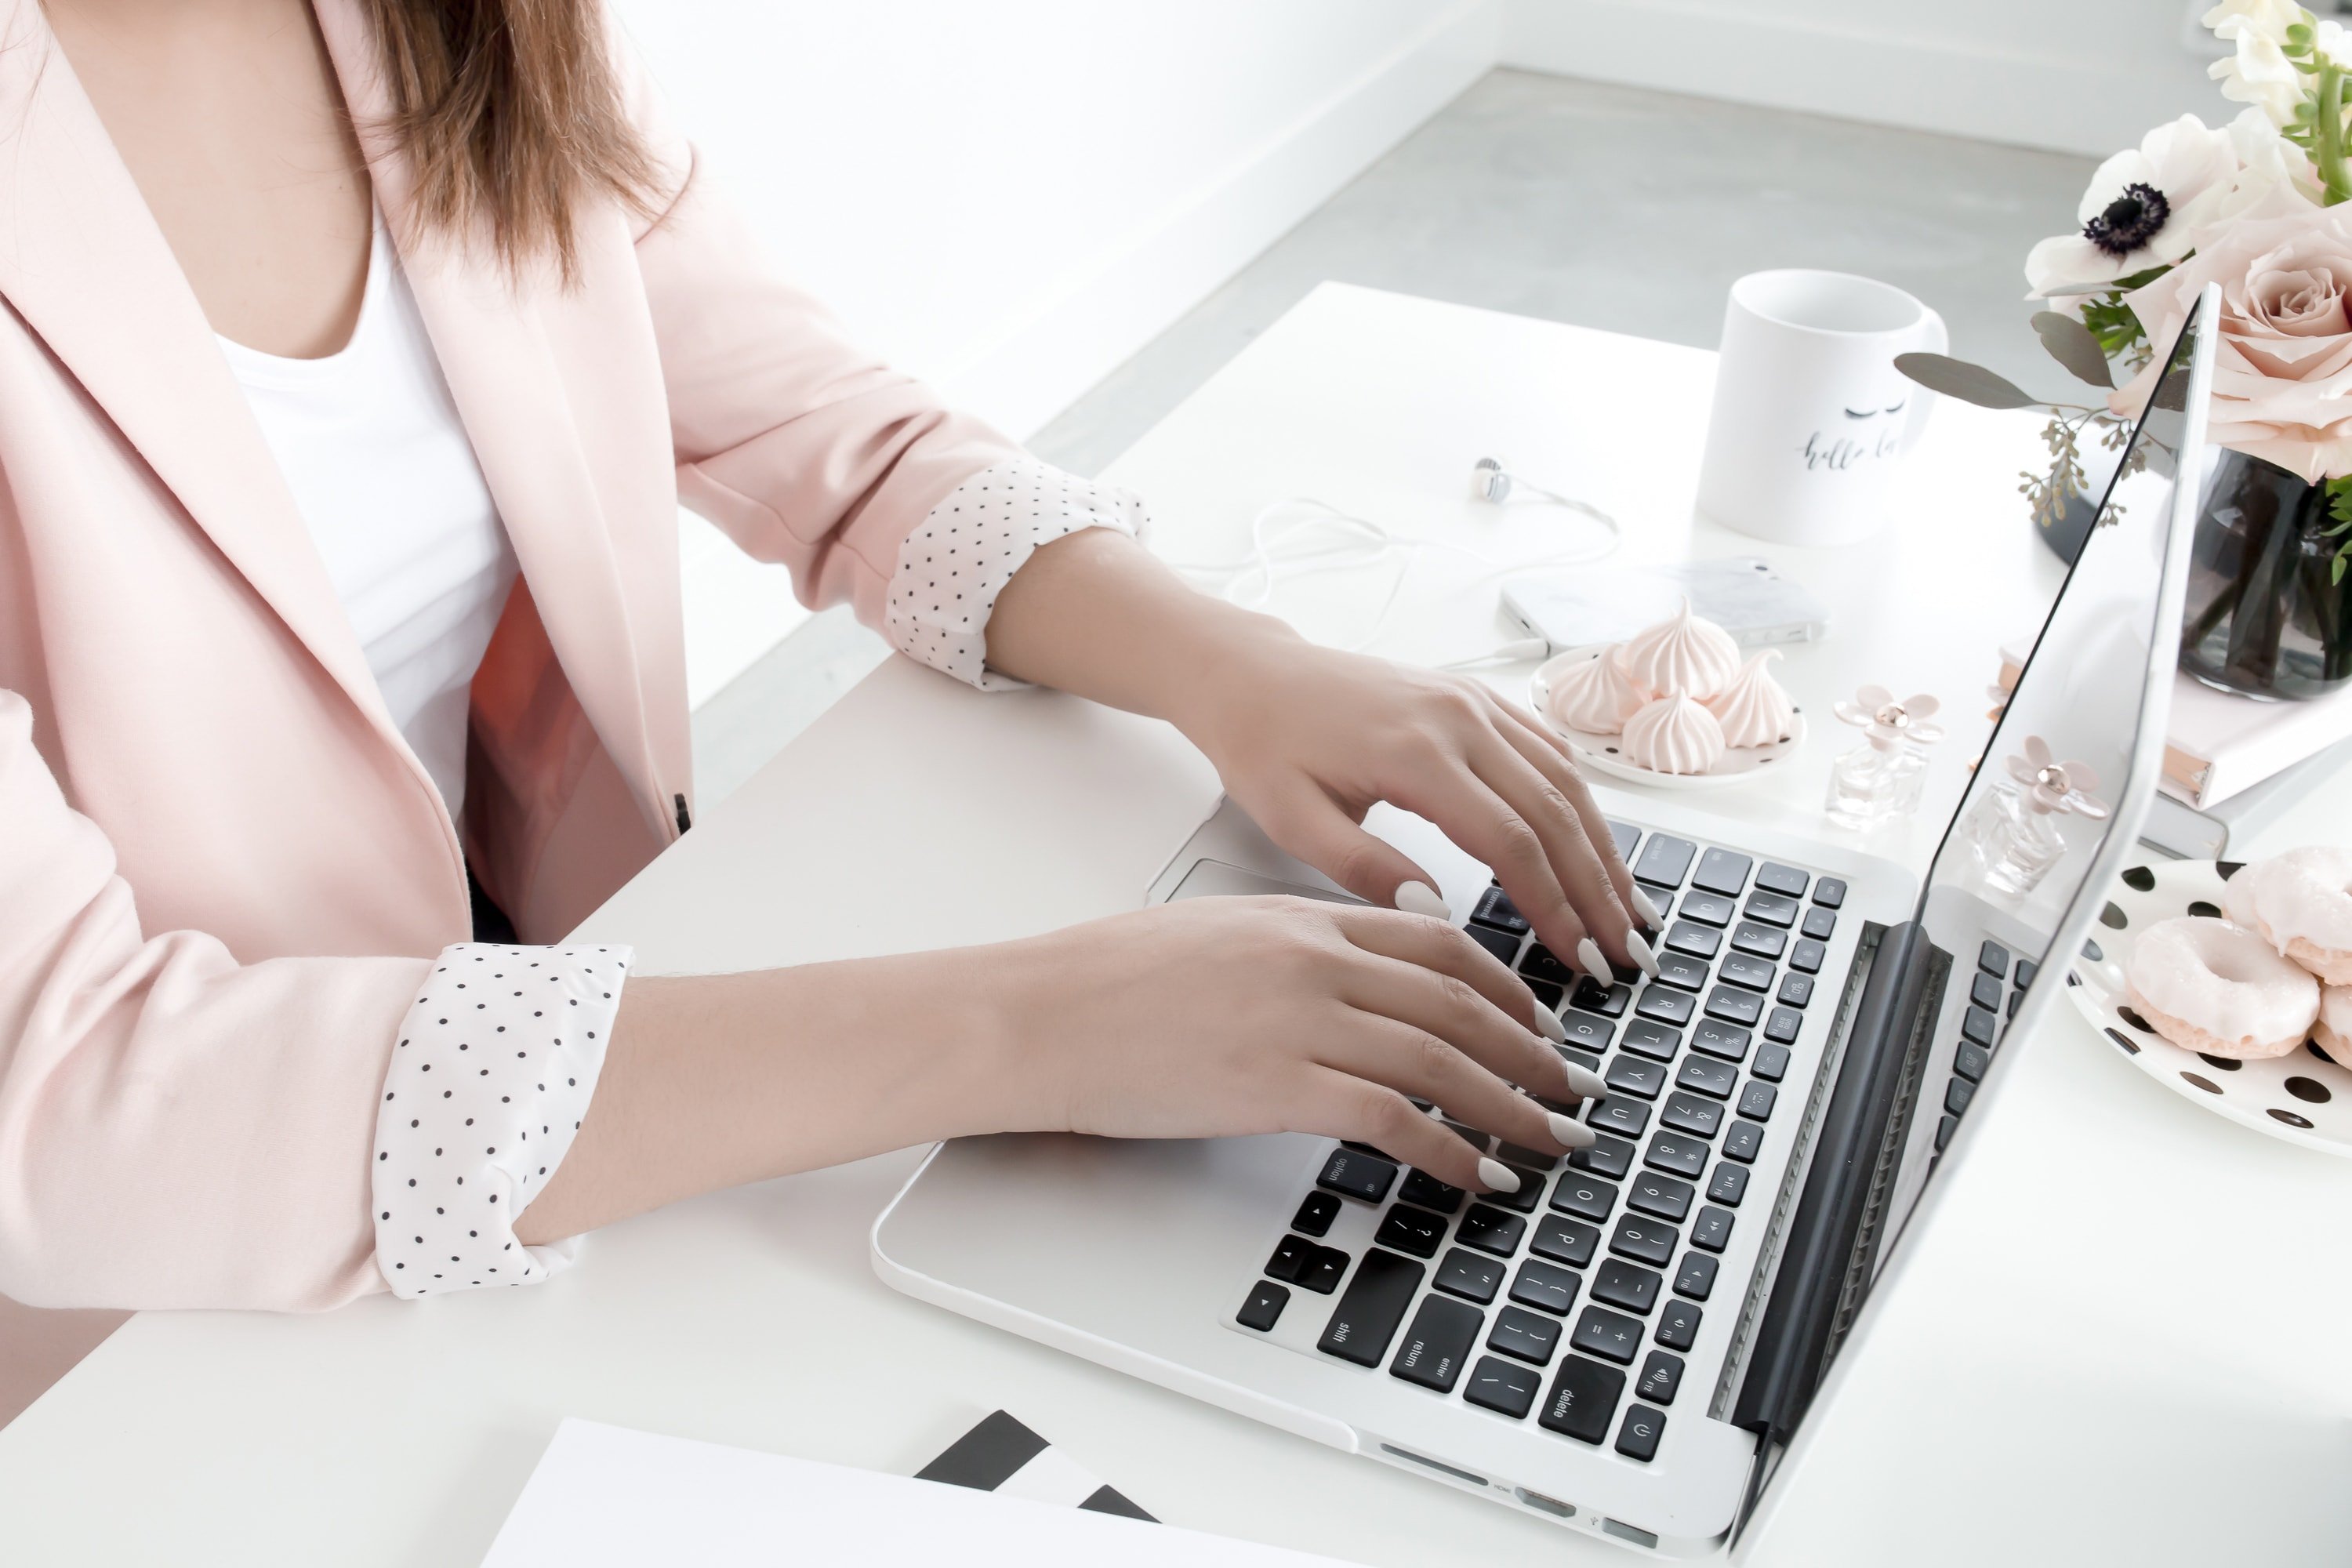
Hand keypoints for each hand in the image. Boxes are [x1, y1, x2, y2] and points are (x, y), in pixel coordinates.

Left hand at [981, 526, 1658, 978]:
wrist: (1252, 674)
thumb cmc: (1264, 745)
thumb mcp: (1292, 821)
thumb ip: (1363, 868)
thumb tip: (1435, 913)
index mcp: (1416, 753)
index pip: (1510, 840)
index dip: (1554, 905)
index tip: (1580, 958)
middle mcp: (1458, 719)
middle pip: (1555, 812)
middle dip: (1596, 887)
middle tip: (1625, 950)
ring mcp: (1473, 702)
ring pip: (1565, 779)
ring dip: (1603, 846)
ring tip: (1627, 909)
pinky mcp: (1475, 698)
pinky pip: (1548, 750)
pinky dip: (1581, 803)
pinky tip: (1597, 845)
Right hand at [986, 895, 1607, 1193]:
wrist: (1043, 1013)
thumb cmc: (1109, 981)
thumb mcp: (1217, 935)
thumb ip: (1293, 950)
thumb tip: (1348, 983)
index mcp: (1304, 919)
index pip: (1441, 943)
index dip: (1507, 987)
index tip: (1540, 1021)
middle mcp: (1317, 962)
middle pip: (1462, 1003)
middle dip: (1534, 1051)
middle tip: (1577, 1089)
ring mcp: (1302, 1023)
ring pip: (1444, 1062)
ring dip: (1513, 1106)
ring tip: (1553, 1140)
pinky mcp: (1279, 1086)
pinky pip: (1393, 1120)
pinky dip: (1449, 1150)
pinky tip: (1478, 1174)